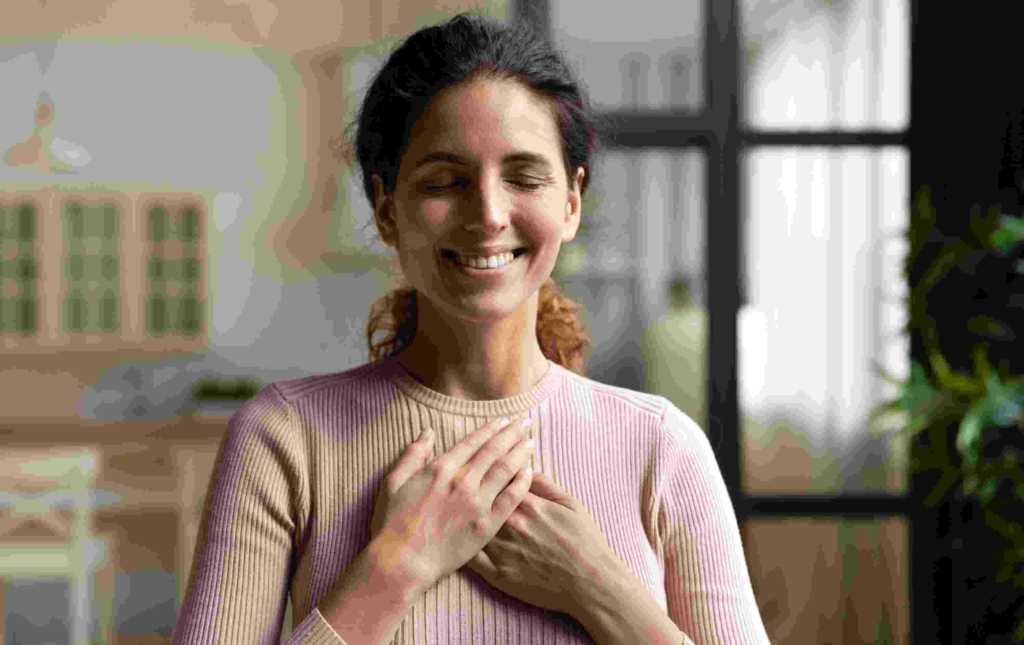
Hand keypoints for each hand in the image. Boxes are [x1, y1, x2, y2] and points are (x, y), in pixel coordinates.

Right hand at [368, 417, 535, 590]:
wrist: (402, 563)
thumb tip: (428, 433)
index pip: (473, 441)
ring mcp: (477, 503)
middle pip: (494, 450)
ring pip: (506, 470)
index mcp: (441, 469)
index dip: (490, 428)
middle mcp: (463, 481)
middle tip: (526, 422)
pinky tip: (530, 473)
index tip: (503, 420)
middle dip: (512, 433)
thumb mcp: (394, 482)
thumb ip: (413, 455)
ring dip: (520, 453)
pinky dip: (522, 483)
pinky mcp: (487, 525)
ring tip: (531, 441)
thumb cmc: (392, 524)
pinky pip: (511, 499)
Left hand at [465, 469, 631, 618]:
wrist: (591, 582)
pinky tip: (457, 540)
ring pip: (469, 527)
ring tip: (454, 510)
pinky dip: (461, 547)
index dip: (485, 471)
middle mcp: (510, 524)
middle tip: (461, 487)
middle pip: (478, 499)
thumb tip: (523, 467)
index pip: (495, 478)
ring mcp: (502, 550)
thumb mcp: (569, 503)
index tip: (480, 469)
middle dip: (468, 491)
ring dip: (462, 516)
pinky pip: (470, 559)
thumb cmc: (584, 541)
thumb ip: (544, 484)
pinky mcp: (498, 574)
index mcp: (527, 503)